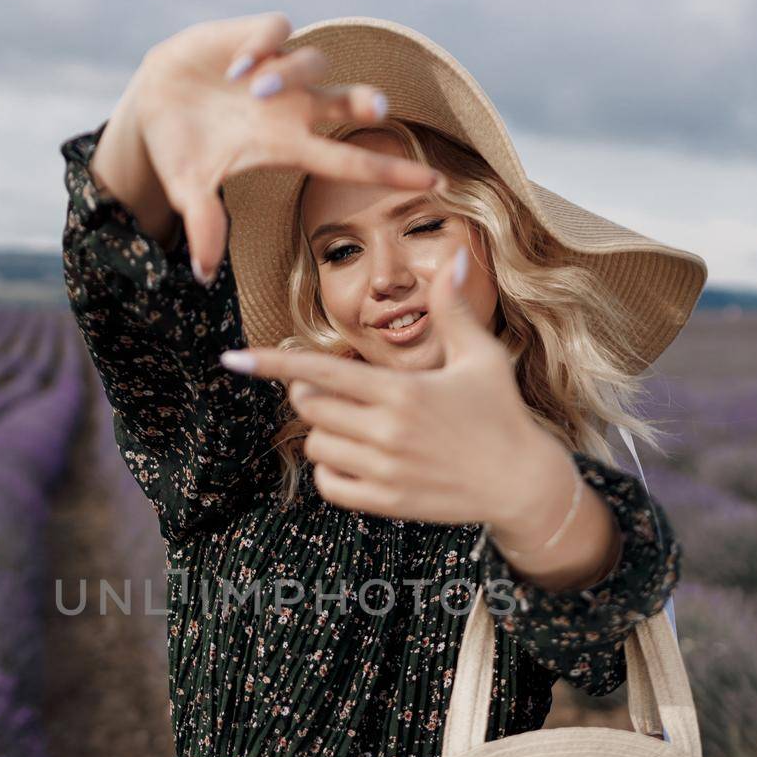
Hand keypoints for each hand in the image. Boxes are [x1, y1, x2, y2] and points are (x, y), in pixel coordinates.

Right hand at [129, 12, 445, 283]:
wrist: (154, 99)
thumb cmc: (182, 150)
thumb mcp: (190, 188)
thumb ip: (203, 224)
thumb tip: (203, 275)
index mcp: (289, 145)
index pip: (351, 161)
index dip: (392, 172)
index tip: (436, 183)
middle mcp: (294, 106)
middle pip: (348, 102)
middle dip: (364, 102)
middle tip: (377, 107)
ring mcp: (278, 69)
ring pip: (312, 63)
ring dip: (289, 75)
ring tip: (255, 90)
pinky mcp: (255, 36)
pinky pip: (276, 31)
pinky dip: (264, 47)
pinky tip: (239, 68)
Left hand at [220, 244, 563, 529]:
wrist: (521, 484)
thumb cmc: (501, 414)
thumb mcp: (482, 357)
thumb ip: (455, 309)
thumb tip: (458, 254)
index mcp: (402, 391)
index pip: (320, 371)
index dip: (273, 363)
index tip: (234, 358)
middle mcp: (387, 432)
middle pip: (309, 407)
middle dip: (311, 393)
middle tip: (340, 390)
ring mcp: (384, 471)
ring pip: (315, 445)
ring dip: (323, 430)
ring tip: (355, 423)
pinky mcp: (385, 502)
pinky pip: (328, 484)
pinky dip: (329, 469)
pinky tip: (353, 456)